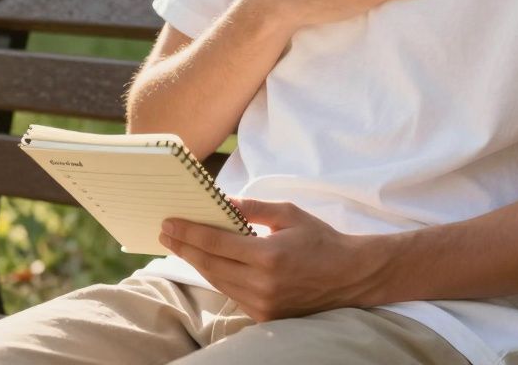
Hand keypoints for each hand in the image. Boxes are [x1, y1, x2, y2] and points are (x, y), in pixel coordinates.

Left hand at [158, 197, 387, 321]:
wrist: (350, 276)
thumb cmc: (321, 240)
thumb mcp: (289, 214)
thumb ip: (252, 207)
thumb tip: (221, 200)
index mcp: (268, 256)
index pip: (216, 244)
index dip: (188, 233)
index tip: (169, 223)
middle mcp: (263, 284)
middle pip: (210, 265)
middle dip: (185, 248)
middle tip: (166, 233)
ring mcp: (264, 304)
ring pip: (219, 282)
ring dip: (198, 263)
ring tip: (181, 246)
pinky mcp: (266, 316)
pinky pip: (233, 294)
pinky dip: (219, 277)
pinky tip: (208, 263)